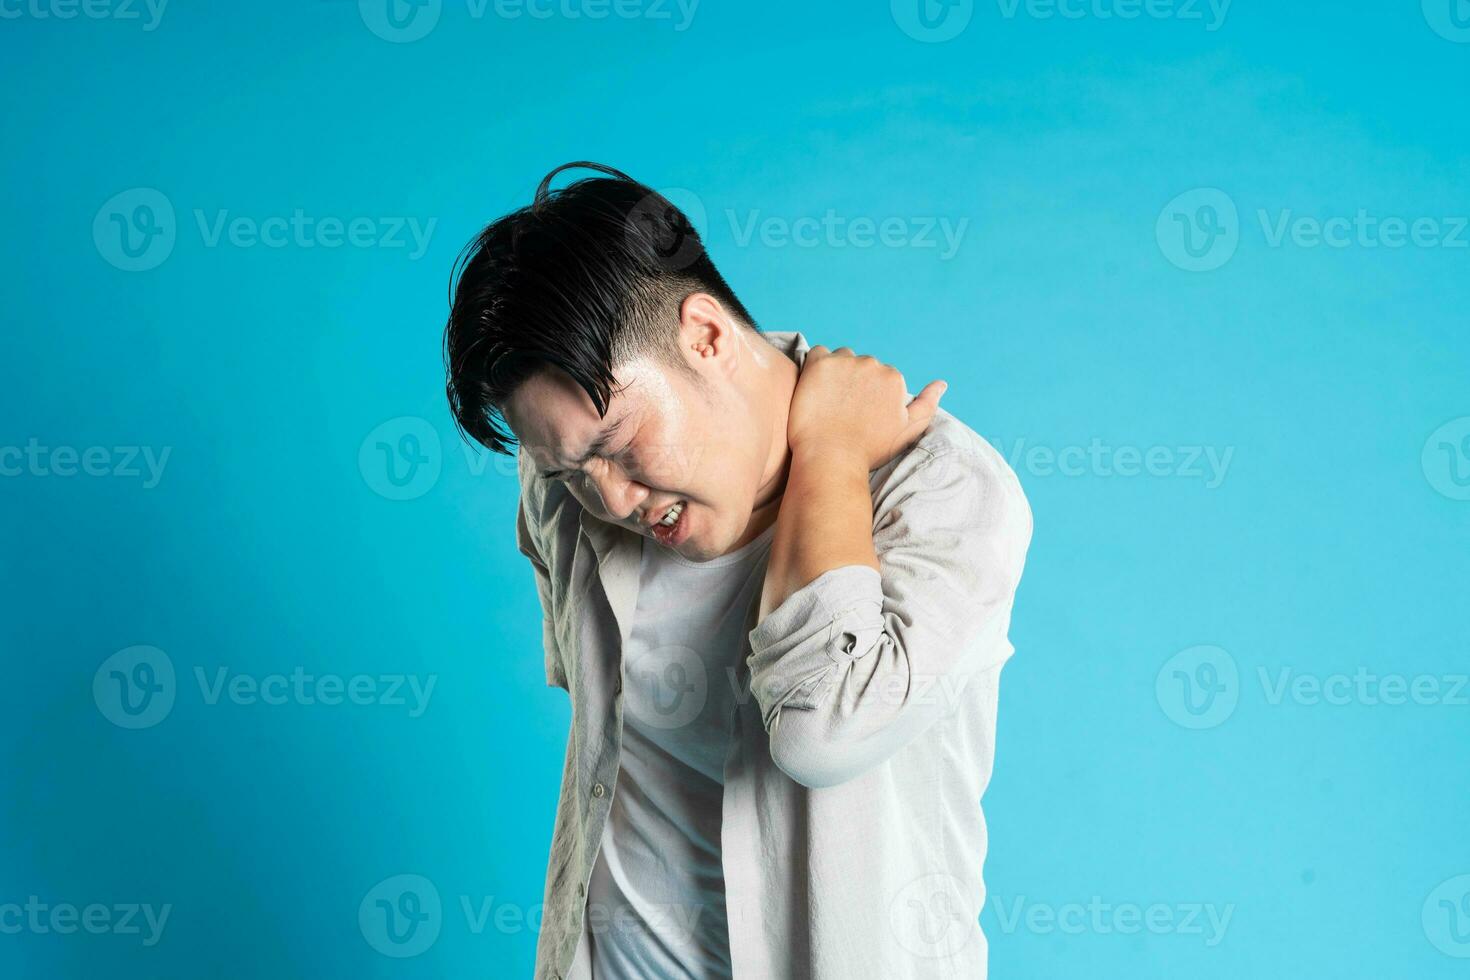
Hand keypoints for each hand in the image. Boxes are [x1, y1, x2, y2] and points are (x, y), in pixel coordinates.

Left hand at [786, 345, 947, 470]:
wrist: (831, 459)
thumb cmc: (870, 449)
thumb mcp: (908, 429)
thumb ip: (928, 404)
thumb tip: (942, 383)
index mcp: (893, 378)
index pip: (880, 377)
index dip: (868, 396)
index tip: (858, 414)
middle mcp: (872, 364)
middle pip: (861, 365)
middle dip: (853, 382)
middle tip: (841, 409)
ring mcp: (845, 362)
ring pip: (841, 358)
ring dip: (835, 372)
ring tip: (826, 400)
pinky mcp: (819, 364)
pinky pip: (818, 354)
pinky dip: (815, 367)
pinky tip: (813, 389)